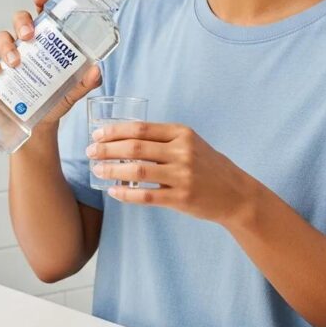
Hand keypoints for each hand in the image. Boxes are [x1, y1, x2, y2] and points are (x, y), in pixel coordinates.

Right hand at [0, 0, 101, 126]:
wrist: (37, 127)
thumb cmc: (55, 101)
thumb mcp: (73, 92)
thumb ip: (86, 82)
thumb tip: (96, 71)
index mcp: (47, 41)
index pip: (43, 14)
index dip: (41, 1)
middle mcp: (27, 44)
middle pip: (20, 20)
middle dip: (22, 23)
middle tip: (29, 36)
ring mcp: (8, 57)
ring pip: (2, 37)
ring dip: (6, 45)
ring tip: (16, 62)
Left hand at [86, 121, 253, 225]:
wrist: (236, 193)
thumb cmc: (207, 166)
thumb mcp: (190, 143)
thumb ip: (163, 139)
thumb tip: (123, 137)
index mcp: (182, 133)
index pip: (141, 128)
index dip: (115, 131)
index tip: (97, 134)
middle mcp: (182, 151)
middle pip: (135, 147)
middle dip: (107, 149)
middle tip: (90, 152)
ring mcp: (182, 175)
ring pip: (138, 170)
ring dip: (113, 170)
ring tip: (98, 170)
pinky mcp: (181, 198)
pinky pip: (146, 196)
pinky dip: (126, 194)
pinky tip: (113, 191)